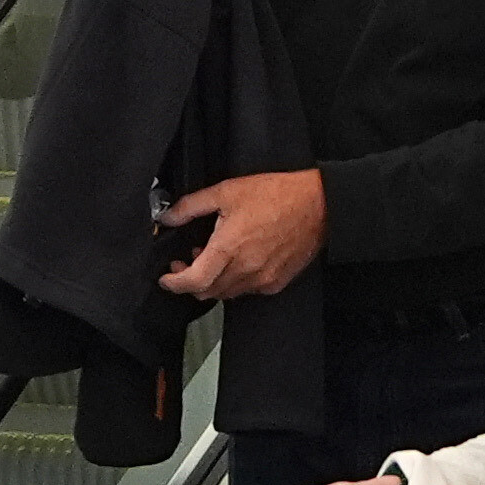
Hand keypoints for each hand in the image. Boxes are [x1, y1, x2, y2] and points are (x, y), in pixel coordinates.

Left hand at [157, 167, 323, 301]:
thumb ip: (191, 206)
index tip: (166, 278)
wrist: (319, 205)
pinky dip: (234, 282)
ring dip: (212, 282)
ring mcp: (262, 279)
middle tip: (185, 262)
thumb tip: (168, 216)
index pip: (193, 281)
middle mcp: (245, 270)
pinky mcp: (277, 282)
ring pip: (226, 294)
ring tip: (212, 258)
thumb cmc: (277, 195)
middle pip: (206, 291)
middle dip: (189, 281)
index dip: (174, 283)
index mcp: (228, 249)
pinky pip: (247, 291)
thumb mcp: (226, 191)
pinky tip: (236, 262)